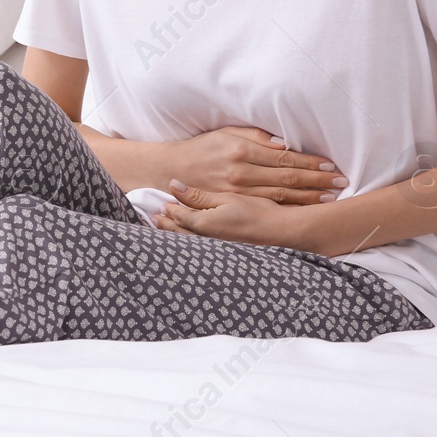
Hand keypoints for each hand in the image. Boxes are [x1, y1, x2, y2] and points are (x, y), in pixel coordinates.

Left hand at [152, 179, 312, 249]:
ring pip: (187, 241)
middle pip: (178, 232)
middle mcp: (204, 239)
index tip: (161, 204)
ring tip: (166, 226)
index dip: (168, 209)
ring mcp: (213, 248)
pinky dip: (190, 240)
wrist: (281, 231)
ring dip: (176, 233)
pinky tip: (191, 237)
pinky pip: (199, 246)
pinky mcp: (223, 251)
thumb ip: (198, 195)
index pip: (177, 216)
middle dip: (166, 224)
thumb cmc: (256, 211)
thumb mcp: (225, 198)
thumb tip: (173, 185)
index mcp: (202, 224)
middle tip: (155, 217)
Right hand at [165, 127, 346, 204]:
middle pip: (288, 179)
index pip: (284, 159)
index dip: (309, 163)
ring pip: (281, 197)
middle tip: (341, 181)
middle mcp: (242, 173)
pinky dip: (290, 209)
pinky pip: (268, 208)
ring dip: (309, 198)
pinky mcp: (235, 205)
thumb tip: (283, 144)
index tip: (330, 165)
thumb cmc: (202, 149)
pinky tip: (306, 210)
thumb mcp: (225, 134)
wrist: (172, 171)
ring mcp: (239, 193)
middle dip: (317, 181)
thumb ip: (255, 137)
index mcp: (242, 151)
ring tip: (331, 197)